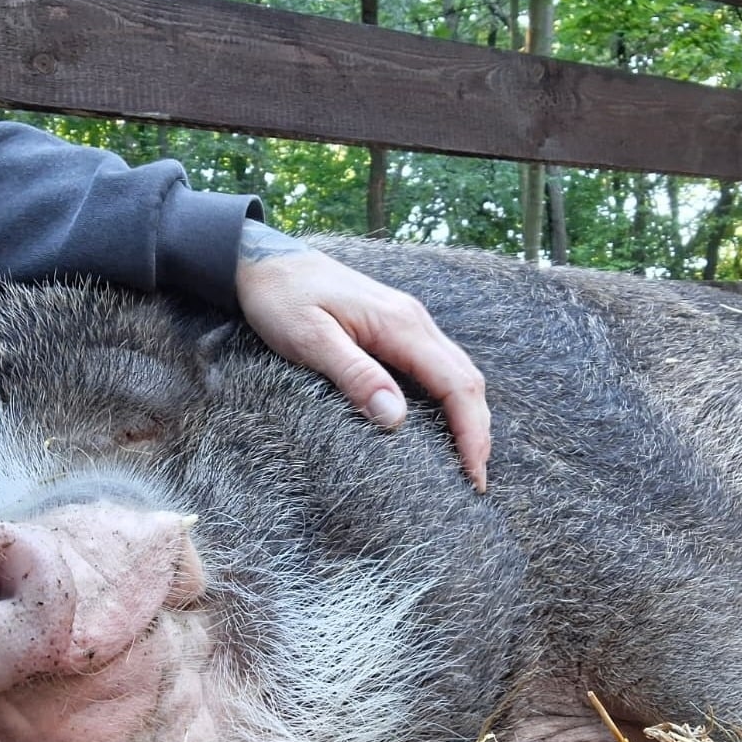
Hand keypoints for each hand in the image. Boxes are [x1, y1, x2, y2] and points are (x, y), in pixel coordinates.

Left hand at [234, 223, 490, 491]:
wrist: (263, 260)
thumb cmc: (281, 298)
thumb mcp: (309, 339)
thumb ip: (354, 375)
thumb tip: (395, 418)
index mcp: (400, 324)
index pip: (455, 383)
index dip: (470, 431)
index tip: (472, 474)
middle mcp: (414, 321)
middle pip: (466, 379)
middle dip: (478, 431)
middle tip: (475, 480)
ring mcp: (408, 322)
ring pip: (457, 371)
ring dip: (468, 416)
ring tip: (464, 460)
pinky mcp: (395, 327)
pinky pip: (437, 366)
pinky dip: (450, 398)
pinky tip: (441, 423)